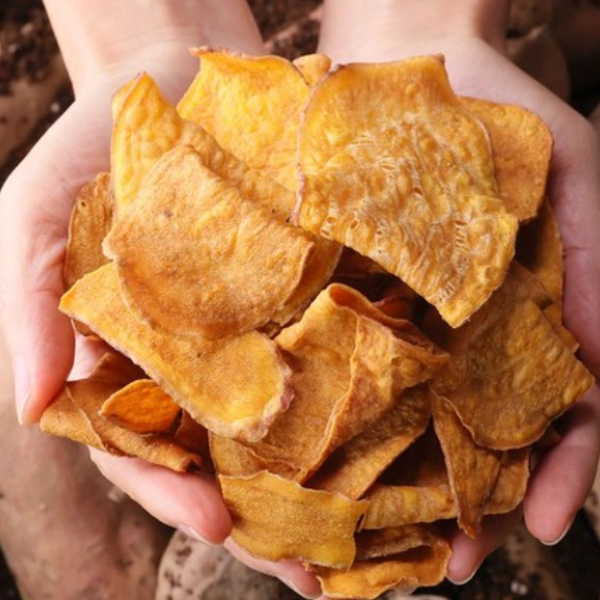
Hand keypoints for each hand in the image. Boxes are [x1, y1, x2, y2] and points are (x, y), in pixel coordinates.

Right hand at [0, 2, 319, 596]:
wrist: (166, 84)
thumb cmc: (88, 150)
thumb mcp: (36, 219)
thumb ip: (31, 308)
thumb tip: (32, 400)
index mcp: (126, 362)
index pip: (140, 447)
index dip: (169, 488)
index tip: (213, 517)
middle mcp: (190, 364)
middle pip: (221, 457)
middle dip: (260, 517)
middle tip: (309, 570)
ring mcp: (246, 336)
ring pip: (278, 426)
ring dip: (316, 485)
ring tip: (362, 543)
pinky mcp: (296, 300)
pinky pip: (323, 360)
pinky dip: (352, 405)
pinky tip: (390, 444)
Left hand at [318, 0, 599, 583]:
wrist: (408, 57)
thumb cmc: (503, 115)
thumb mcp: (576, 180)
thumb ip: (598, 270)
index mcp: (526, 319)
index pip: (554, 414)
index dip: (556, 475)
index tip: (539, 531)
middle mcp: (463, 333)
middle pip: (474, 436)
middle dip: (468, 504)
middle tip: (448, 568)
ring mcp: (401, 319)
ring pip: (406, 417)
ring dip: (402, 483)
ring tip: (383, 546)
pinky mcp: (342, 295)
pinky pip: (343, 363)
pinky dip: (340, 414)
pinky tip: (324, 459)